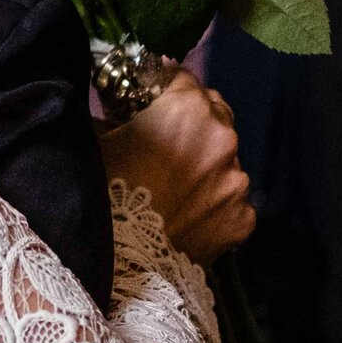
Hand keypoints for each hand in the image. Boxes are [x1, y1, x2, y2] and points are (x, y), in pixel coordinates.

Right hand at [98, 75, 254, 265]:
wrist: (123, 264)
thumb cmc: (104, 195)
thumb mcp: (97, 141)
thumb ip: (113, 115)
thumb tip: (113, 108)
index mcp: (187, 108)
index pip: (182, 78)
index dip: (162, 89)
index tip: (150, 100)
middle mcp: (223, 137)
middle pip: (213, 112)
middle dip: (191, 121)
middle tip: (164, 142)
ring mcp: (237, 180)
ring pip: (225, 159)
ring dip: (205, 165)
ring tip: (174, 187)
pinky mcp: (244, 217)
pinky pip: (232, 201)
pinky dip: (214, 204)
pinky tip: (187, 214)